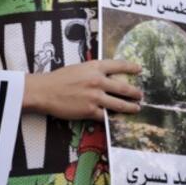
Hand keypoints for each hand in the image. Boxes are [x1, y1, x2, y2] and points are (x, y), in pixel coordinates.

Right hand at [24, 60, 142, 120]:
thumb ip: (94, 71)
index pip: (119, 65)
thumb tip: (107, 77)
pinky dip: (112, 118)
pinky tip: (118, 118)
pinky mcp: (90, 110)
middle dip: (135, 93)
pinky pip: (106, 116)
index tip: (139, 69)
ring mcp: (95, 97)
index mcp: (95, 67)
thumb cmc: (59, 78)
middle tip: (141, 95)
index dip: (131, 67)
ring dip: (130, 107)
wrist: (44, 91)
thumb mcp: (79, 68)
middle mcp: (98, 81)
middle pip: (124, 88)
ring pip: (119, 104)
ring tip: (136, 108)